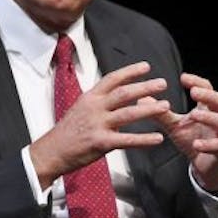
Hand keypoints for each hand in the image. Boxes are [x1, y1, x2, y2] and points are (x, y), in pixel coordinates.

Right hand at [29, 62, 168, 189]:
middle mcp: (94, 108)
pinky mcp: (100, 142)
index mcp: (90, 97)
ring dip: (149, 109)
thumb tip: (117, 91)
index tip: (146, 67)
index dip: (130, 71)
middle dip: (145, 87)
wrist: (52, 151)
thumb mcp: (81, 108)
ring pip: (128, 114)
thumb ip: (99, 100)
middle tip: (162, 83)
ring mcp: (97, 124)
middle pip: (123, 93)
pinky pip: (127, 140)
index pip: (112, 79)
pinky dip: (144, 139)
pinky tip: (158, 138)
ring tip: (165, 106)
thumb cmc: (68, 131)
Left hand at [154, 73, 217, 190]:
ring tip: (193, 115)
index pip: (207, 89)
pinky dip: (208, 144)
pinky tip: (197, 144)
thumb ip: (162, 113)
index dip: (197, 82)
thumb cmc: (193, 141)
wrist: (206, 166)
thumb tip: (141, 99)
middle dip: (207, 96)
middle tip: (194, 92)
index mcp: (208, 108)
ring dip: (208, 117)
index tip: (183, 78)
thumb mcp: (175, 126)